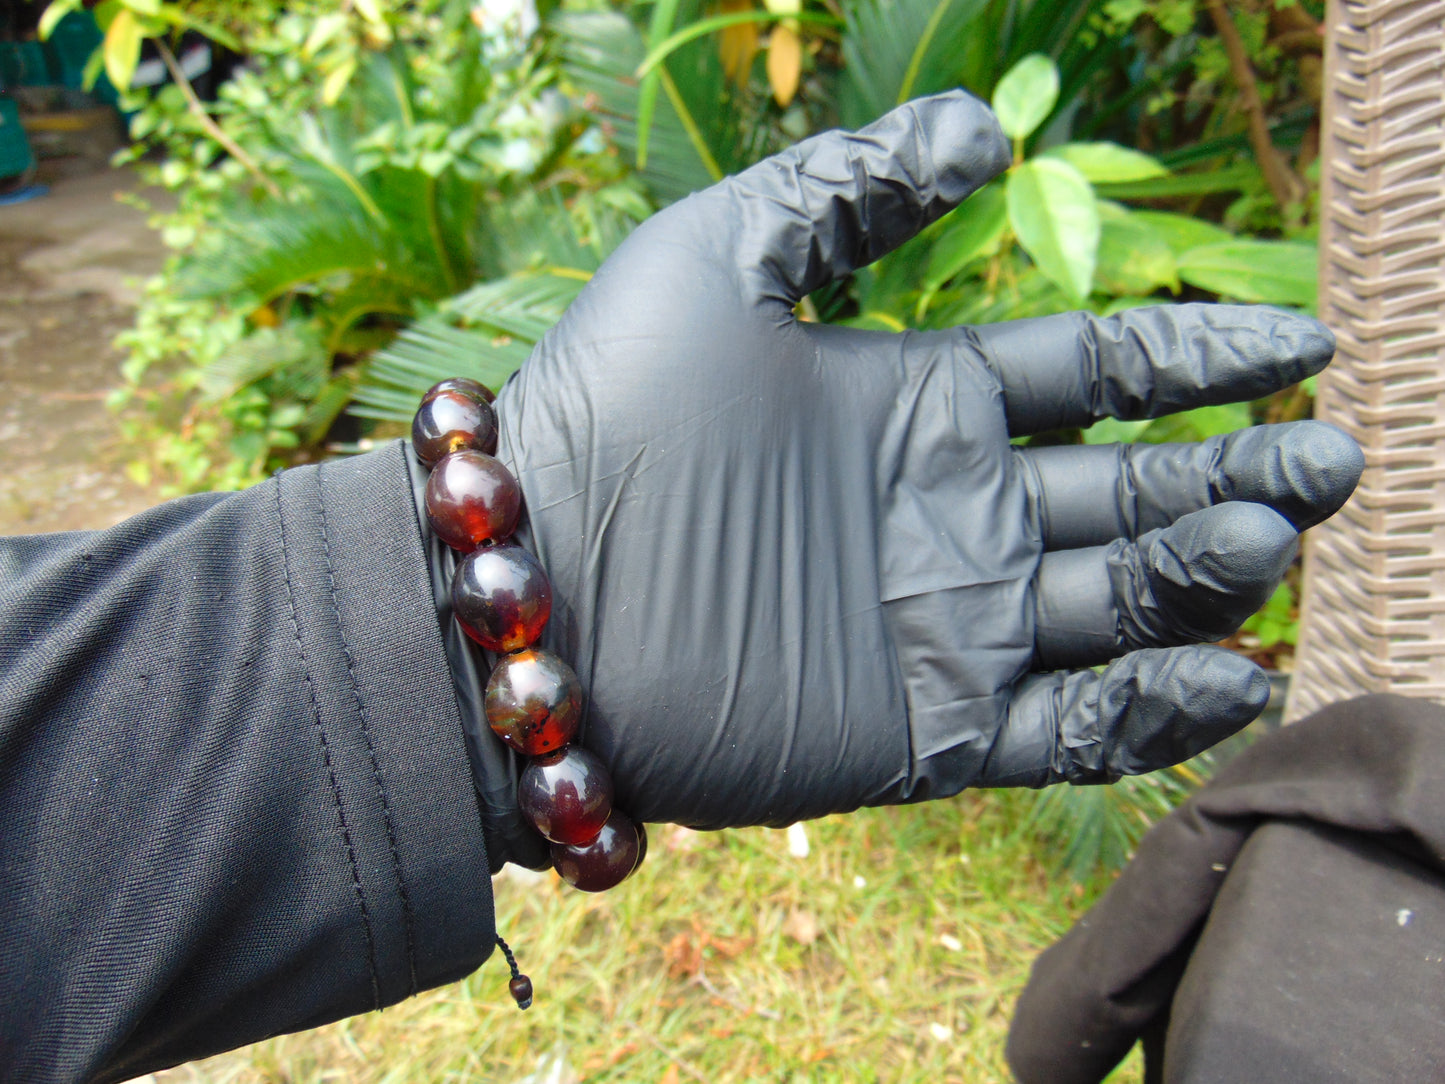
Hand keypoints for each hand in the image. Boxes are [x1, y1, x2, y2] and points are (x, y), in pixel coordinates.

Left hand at [494, 91, 1360, 832]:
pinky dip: (1151, 711)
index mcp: (918, 404)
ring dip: (1204, 580)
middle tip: (1332, 460)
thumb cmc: (609, 411)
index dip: (1201, 357)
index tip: (1301, 341)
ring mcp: (942, 625)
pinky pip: (1067, 726)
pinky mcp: (924, 731)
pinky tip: (1227, 678)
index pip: (1094, 377)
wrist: (530, 586)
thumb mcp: (718, 257)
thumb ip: (847, 189)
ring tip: (1272, 544)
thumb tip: (987, 134)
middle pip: (1132, 491)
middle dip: (1238, 475)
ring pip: (1118, 607)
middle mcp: (947, 515)